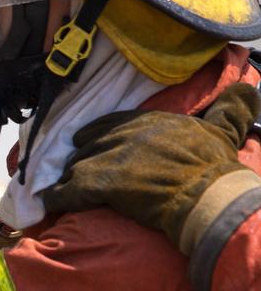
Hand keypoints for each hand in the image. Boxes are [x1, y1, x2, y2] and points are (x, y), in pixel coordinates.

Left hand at [43, 83, 260, 253]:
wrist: (205, 194)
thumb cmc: (214, 166)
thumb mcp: (223, 131)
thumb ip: (230, 109)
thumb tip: (249, 88)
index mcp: (145, 120)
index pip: (109, 123)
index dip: (98, 136)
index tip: (90, 144)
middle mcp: (120, 134)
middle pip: (88, 145)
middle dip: (83, 157)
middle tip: (79, 171)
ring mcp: (105, 158)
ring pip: (75, 166)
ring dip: (69, 178)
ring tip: (62, 189)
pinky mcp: (96, 183)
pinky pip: (66, 191)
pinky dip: (56, 197)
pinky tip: (50, 202)